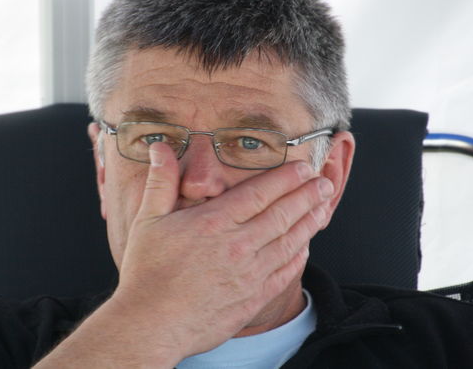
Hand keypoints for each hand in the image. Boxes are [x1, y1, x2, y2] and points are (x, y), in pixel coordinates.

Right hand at [110, 142, 332, 359]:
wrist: (152, 324)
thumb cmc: (146, 272)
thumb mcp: (147, 220)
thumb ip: (160, 181)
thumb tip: (161, 148)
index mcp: (214, 222)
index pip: (260, 192)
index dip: (286, 178)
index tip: (302, 168)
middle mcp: (237, 245)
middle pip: (283, 214)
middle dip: (308, 195)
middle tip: (325, 183)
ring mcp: (249, 274)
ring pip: (290, 241)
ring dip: (311, 221)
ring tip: (325, 207)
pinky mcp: (253, 298)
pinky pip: (285, 273)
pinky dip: (300, 257)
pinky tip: (306, 247)